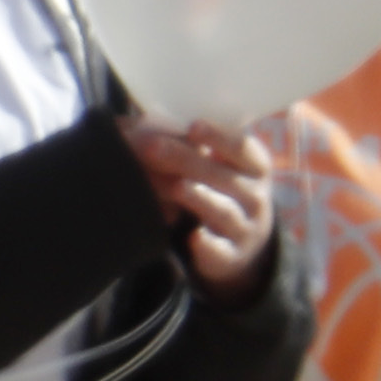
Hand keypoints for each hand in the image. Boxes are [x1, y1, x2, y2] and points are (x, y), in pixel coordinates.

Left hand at [123, 119, 275, 297]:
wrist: (242, 241)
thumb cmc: (217, 189)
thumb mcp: (213, 165)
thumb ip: (184, 145)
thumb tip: (125, 124)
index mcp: (253, 166)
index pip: (242, 147)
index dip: (219, 136)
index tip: (192, 127)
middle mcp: (255, 195)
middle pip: (223, 176)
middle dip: (187, 160)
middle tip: (151, 147)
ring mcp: (245, 227)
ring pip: (223, 211)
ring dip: (200, 199)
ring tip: (176, 187)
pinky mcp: (231, 255)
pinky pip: (221, 251)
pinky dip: (209, 246)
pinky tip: (194, 238)